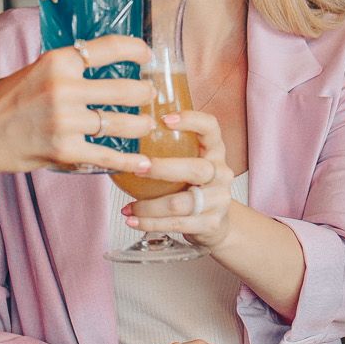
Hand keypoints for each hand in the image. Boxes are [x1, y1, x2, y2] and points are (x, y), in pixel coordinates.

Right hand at [0, 35, 155, 178]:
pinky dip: (129, 160)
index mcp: (57, 61)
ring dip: (140, 125)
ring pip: (121, 123)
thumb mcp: (31, 70)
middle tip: (148, 95)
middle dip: (144, 93)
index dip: (137, 50)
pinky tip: (143, 162)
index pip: (109, 48)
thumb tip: (94, 62)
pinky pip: (108, 156)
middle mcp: (64, 89)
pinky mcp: (65, 151)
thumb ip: (63, 68)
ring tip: (145, 125)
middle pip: (124, 89)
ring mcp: (66, 122)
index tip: (147, 56)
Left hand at [123, 109, 233, 248]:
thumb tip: (123, 134)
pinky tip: (133, 220)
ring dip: (149, 206)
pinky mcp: (211, 223)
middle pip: (196, 169)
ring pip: (181, 203)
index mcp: (214, 151)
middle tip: (137, 168)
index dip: (191, 120)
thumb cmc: (193, 186)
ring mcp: (219, 200)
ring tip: (128, 207)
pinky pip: (177, 223)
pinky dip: (151, 223)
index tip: (164, 119)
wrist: (216, 223)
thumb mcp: (188, 162)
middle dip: (163, 169)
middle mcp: (221, 173)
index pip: (210, 127)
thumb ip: (168, 149)